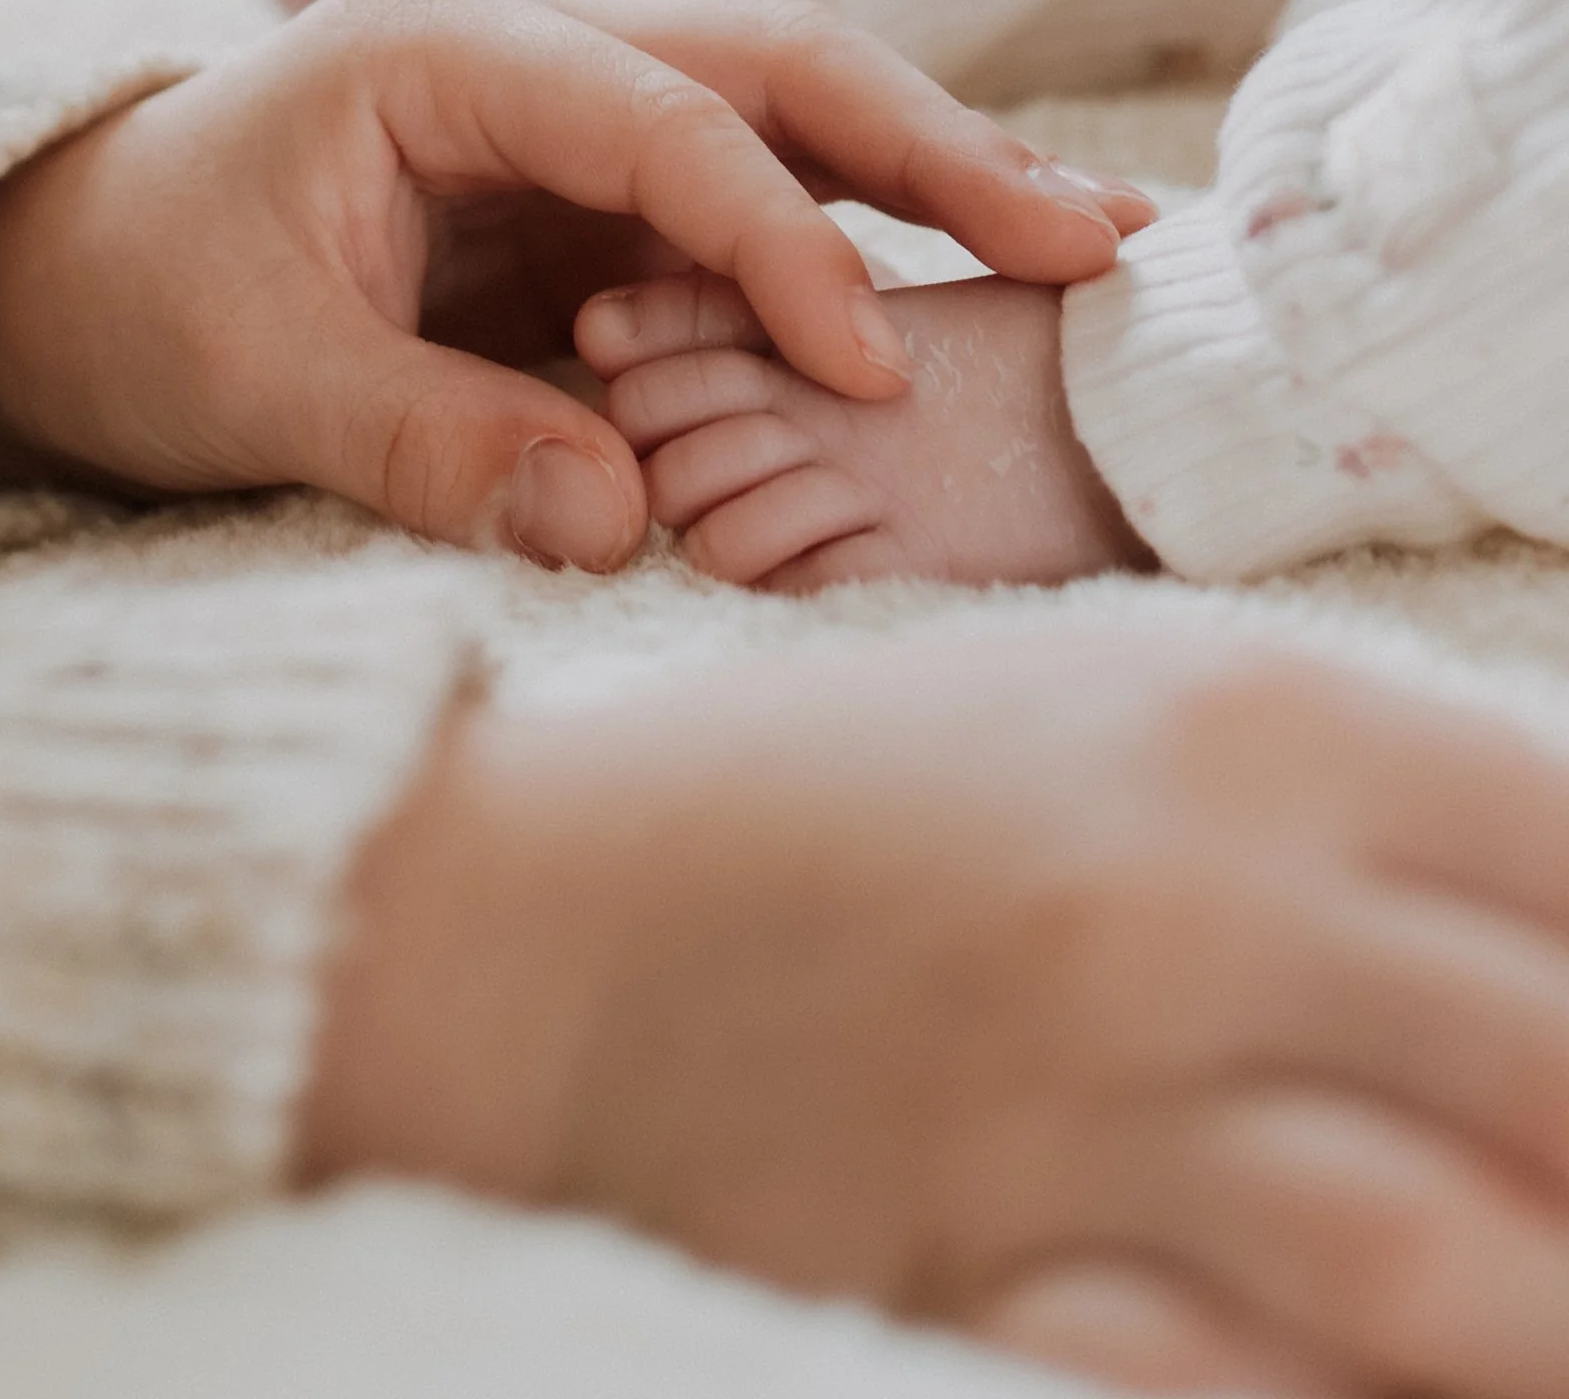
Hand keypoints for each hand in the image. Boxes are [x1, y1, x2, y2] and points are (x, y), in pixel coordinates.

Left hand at [0, 0, 1148, 567]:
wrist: (75, 269)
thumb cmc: (138, 298)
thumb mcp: (255, 376)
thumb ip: (432, 443)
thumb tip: (626, 524)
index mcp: (445, 45)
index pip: (666, 121)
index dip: (782, 243)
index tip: (869, 368)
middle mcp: (533, 44)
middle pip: (774, 67)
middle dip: (935, 151)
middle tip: (1090, 239)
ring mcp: (573, 108)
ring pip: (787, 116)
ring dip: (933, 181)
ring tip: (1086, 247)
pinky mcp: (592, 185)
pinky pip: (749, 195)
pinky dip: (862, 236)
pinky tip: (972, 276)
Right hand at [302, 622, 1568, 1396]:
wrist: (568, 911)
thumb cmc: (865, 790)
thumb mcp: (1114, 706)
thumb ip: (1352, 799)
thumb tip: (1561, 935)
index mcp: (1244, 722)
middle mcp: (1185, 896)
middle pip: (1563, 1069)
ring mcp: (1079, 1093)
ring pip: (1457, 1270)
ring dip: (1535, 1309)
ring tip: (1530, 1302)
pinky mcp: (978, 1262)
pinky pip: (1237, 1383)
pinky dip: (1330, 1392)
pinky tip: (1365, 1368)